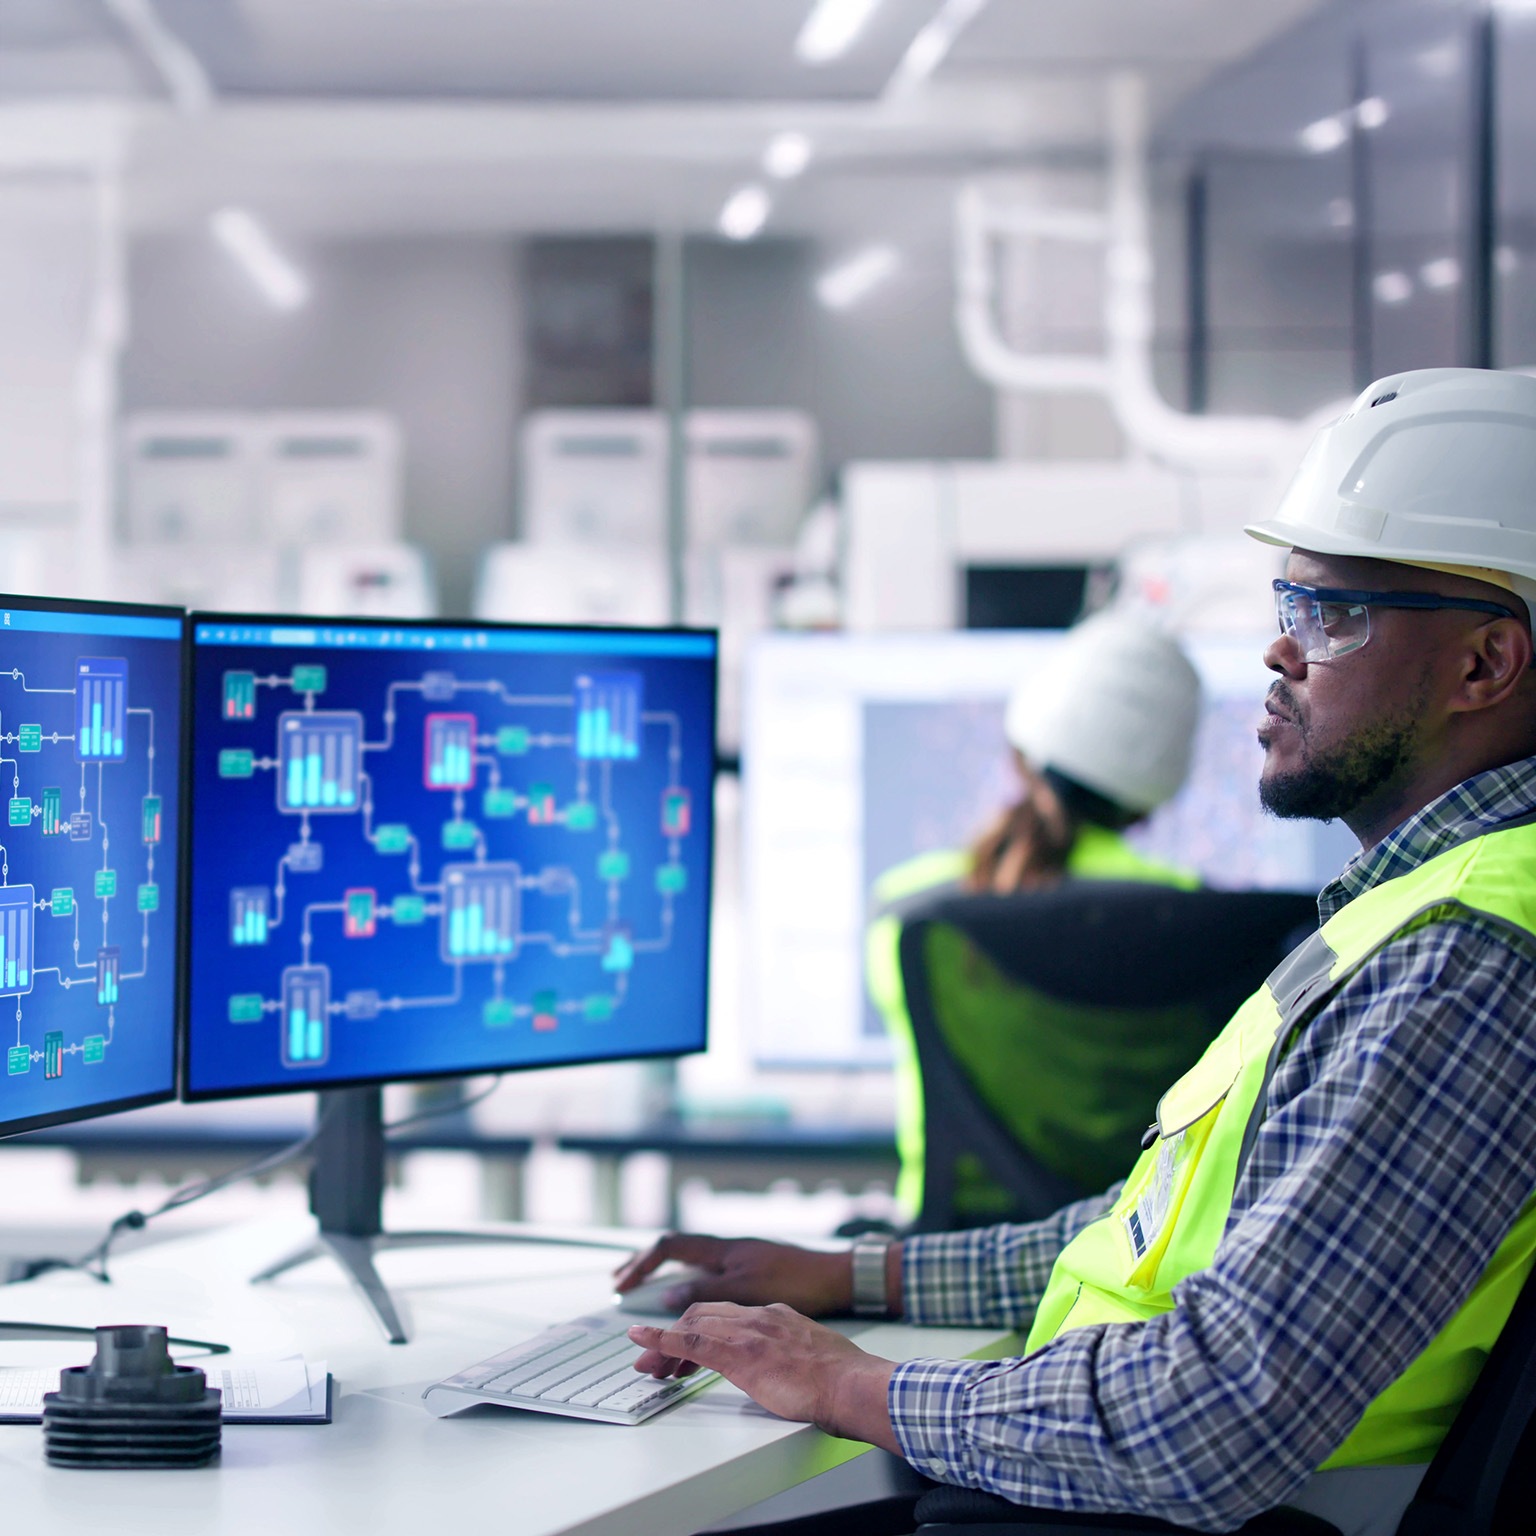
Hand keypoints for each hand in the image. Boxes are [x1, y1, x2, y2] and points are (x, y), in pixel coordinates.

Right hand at [613, 1233, 853, 1315]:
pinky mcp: (755, 1283)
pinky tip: (695, 1328)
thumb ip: (706, 1292)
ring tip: (653, 1325)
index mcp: (722, 1250)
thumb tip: (668, 1297)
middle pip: (676, 1259)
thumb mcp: (747, 1289)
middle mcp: (728, 1254)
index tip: (620, 1283)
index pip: (669, 1247)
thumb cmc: (797, 1280)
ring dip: (670, 1299)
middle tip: (620, 1287)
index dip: (641, 1263)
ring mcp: (741, 1267)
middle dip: (645, 1273)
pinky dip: (695, 1308)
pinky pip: (712, 1292)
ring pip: (694, 1279)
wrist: (838, 1280)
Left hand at [628, 1301, 899, 1452]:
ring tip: (648, 1362)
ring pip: (692, 1324)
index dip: (699, 1326)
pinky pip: (690, 1341)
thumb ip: (791, 1354)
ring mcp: (748, 1332)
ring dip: (664, 1342)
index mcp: (776, 1315)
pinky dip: (662, 1340)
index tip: (684, 1345)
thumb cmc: (841, 1380)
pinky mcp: (739, 1353)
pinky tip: (645, 1344)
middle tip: (655, 1357)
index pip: (726, 1313)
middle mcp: (759, 1316)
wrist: (851, 1385)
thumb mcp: (812, 1357)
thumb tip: (784, 1370)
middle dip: (674, 1333)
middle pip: (703, 1314)